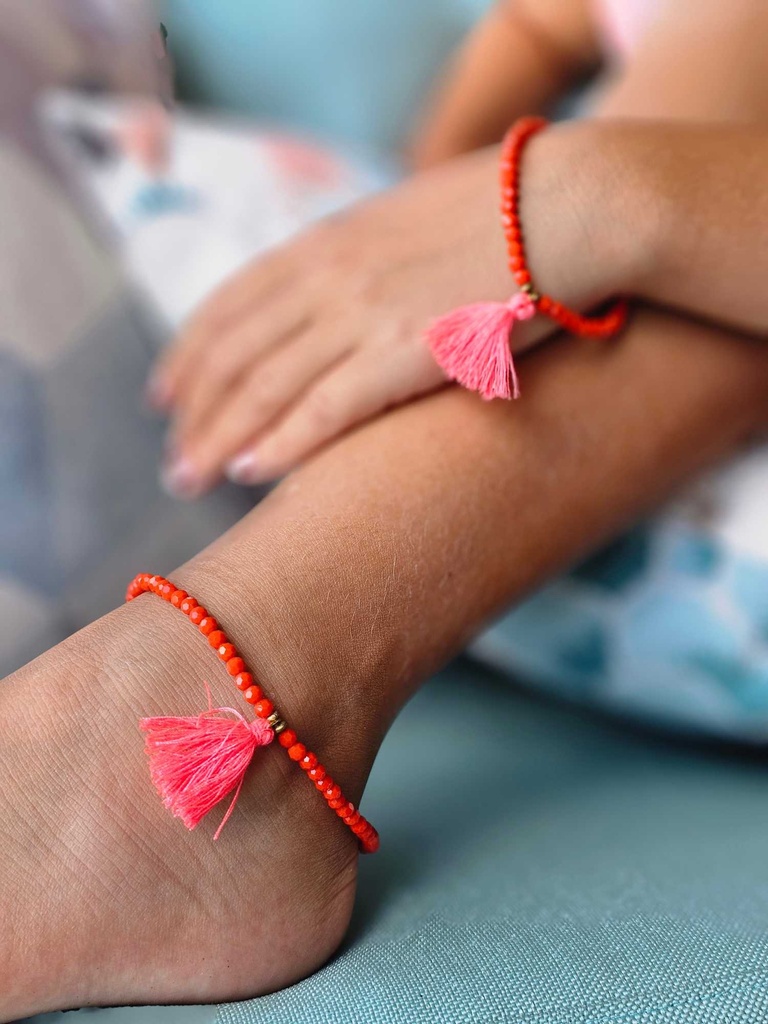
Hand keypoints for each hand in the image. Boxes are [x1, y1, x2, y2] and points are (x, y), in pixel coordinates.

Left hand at [148, 147, 531, 496]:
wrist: (568, 207)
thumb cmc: (499, 214)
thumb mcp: (403, 219)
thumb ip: (355, 258)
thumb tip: (334, 297)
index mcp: (325, 241)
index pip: (228, 304)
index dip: (187, 355)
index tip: (164, 396)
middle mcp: (328, 277)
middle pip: (232, 353)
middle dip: (191, 411)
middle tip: (172, 458)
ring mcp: (364, 314)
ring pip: (262, 386)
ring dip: (217, 438)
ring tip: (188, 478)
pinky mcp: (406, 354)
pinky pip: (322, 409)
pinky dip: (279, 443)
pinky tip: (248, 471)